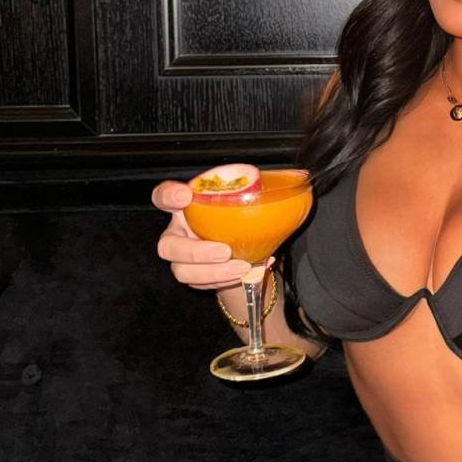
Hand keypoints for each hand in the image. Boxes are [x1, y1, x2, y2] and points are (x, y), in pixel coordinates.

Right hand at [151, 164, 257, 289]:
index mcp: (187, 206)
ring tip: (243, 268)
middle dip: (195, 252)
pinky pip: (200, 284)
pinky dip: (224, 281)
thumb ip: (257, 189)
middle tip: (225, 251)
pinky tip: (247, 274)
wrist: (241, 245)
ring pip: (182, 271)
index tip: (185, 196)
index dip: (167, 196)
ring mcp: (182, 257)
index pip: (162, 196)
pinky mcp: (192, 276)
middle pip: (167, 246)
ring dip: (213, 273)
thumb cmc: (239, 216)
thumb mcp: (245, 200)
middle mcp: (177, 232)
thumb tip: (298, 178)